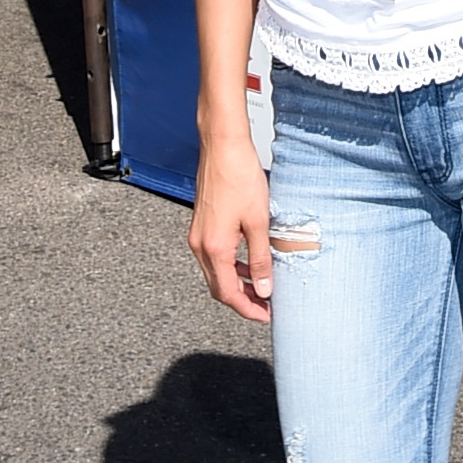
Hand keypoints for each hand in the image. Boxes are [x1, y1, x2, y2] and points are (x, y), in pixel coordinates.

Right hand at [189, 131, 273, 319]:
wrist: (223, 146)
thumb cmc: (239, 176)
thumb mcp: (259, 222)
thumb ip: (261, 260)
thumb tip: (263, 288)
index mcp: (214, 248)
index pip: (228, 294)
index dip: (248, 309)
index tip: (265, 315)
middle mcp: (200, 244)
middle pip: (218, 287)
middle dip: (241, 300)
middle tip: (265, 306)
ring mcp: (198, 235)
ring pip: (216, 273)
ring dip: (236, 283)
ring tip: (260, 286)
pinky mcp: (201, 224)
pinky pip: (214, 256)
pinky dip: (231, 266)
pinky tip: (248, 262)